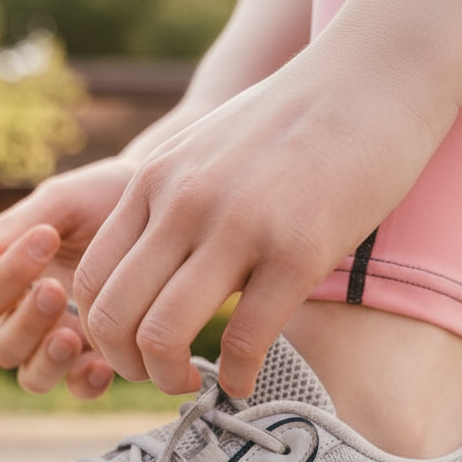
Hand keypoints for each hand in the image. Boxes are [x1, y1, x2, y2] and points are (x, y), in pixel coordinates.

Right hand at [0, 157, 136, 397]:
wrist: (162, 207)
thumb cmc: (100, 199)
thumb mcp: (63, 202)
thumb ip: (19, 226)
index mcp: (8, 281)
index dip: (5, 275)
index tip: (45, 238)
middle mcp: (28, 320)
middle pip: (3, 347)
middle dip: (24, 323)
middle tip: (54, 291)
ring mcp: (63, 344)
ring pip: (33, 376)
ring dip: (47, 361)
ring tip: (70, 335)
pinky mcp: (99, 359)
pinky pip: (79, 387)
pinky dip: (85, 382)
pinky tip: (102, 364)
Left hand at [73, 55, 449, 397]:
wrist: (372, 78)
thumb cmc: (289, 125)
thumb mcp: (202, 153)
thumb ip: (167, 205)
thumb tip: (153, 274)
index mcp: (152, 183)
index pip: (90, 280)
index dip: (100, 333)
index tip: (132, 348)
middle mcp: (181, 205)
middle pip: (112, 317)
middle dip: (126, 365)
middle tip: (158, 376)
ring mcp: (237, 226)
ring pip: (162, 334)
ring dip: (169, 379)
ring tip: (194, 382)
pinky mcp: (297, 249)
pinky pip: (245, 339)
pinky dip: (237, 375)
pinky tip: (246, 379)